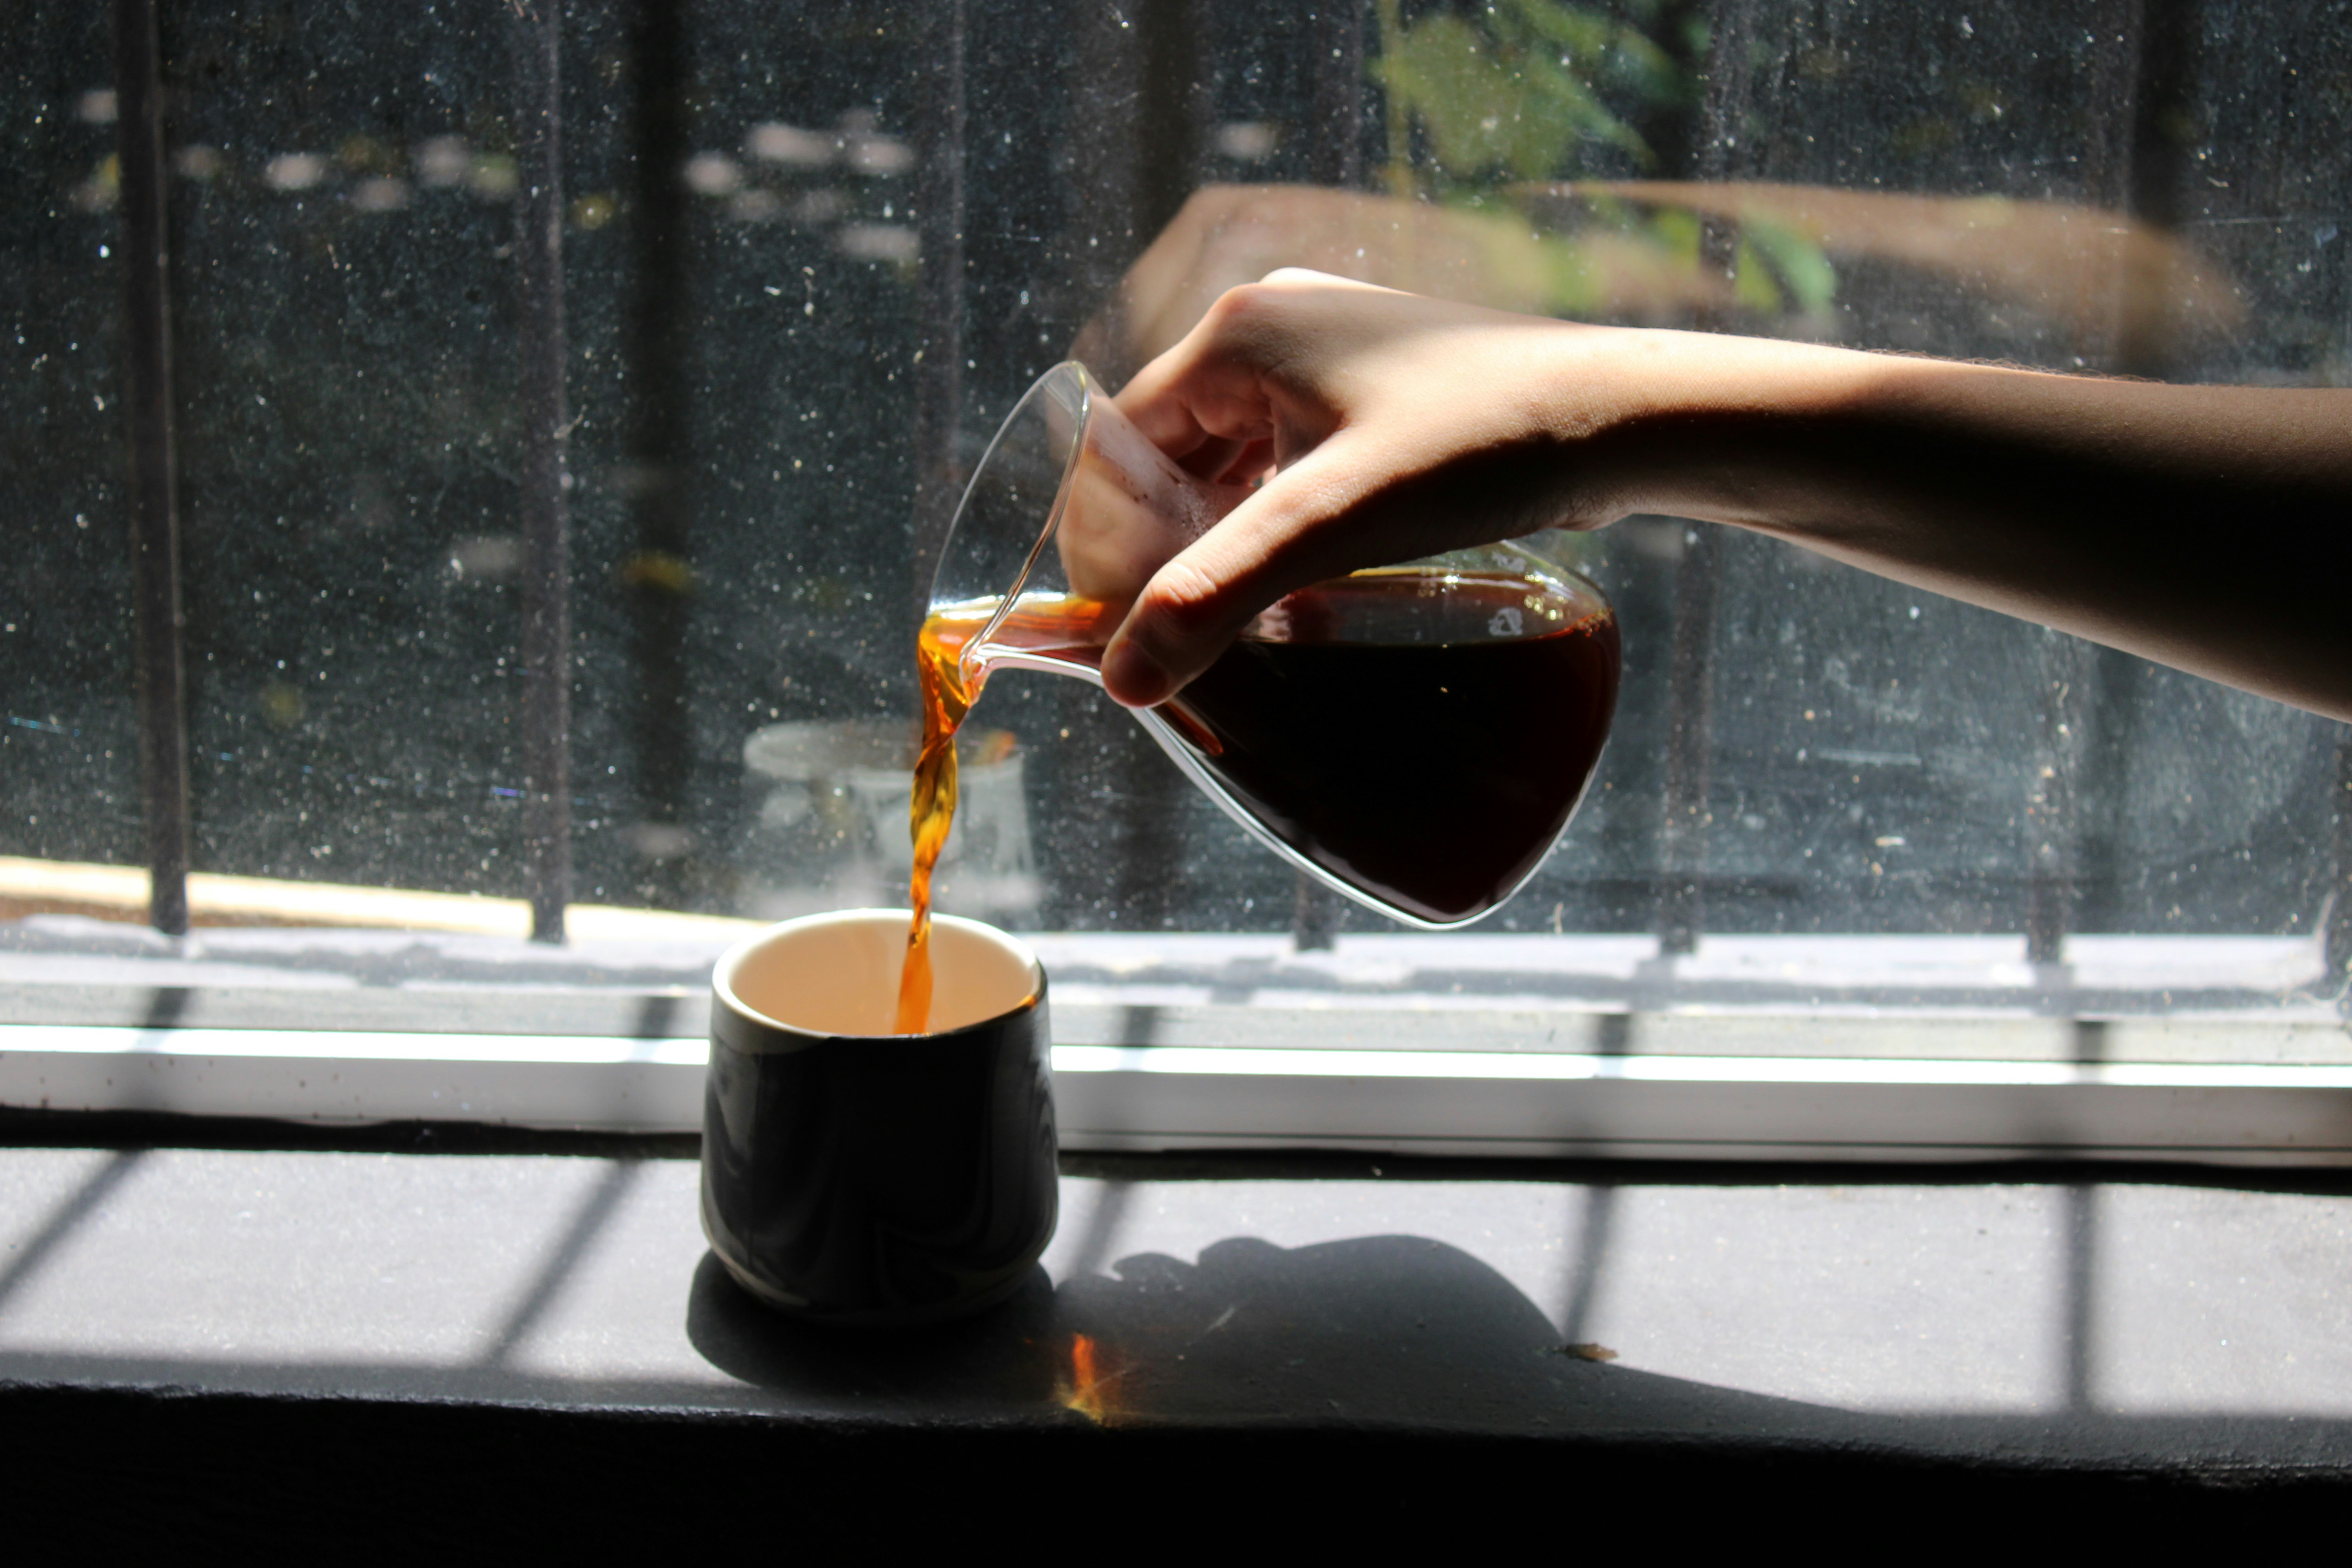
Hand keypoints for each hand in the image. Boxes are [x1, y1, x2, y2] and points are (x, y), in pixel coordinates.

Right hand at [1099, 270, 1628, 706]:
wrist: (1618, 417)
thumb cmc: (1478, 449)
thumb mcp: (1331, 525)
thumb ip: (1218, 595)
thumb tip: (1122, 679)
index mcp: (1238, 331)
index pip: (1123, 444)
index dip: (1111, 542)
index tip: (1122, 629)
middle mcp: (1271, 325)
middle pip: (1172, 455)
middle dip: (1168, 547)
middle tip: (1179, 640)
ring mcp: (1324, 354)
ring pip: (1230, 463)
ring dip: (1223, 540)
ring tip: (1233, 624)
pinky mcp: (1369, 390)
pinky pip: (1285, 461)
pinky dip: (1275, 522)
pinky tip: (1293, 586)